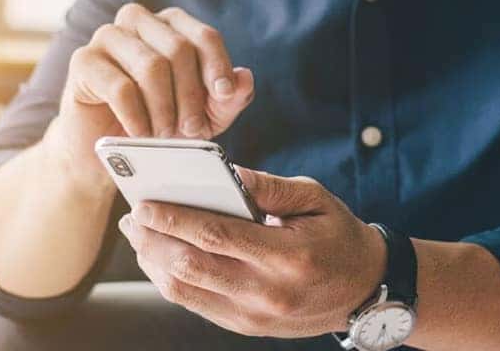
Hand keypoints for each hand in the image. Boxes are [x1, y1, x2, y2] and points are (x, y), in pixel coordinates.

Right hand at [43, 4, 254, 191]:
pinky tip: (140, 133)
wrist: (104, 150)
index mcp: (170, 24)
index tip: (223, 95)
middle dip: (190, 95)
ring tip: (164, 134)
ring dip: (164, 108)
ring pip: (151, 66)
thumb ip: (227, 99)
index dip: (217, 66)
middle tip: (191, 129)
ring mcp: (107, 37)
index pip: (203, 36)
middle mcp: (138, 20)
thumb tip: (244, 78)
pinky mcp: (83, 61)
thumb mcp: (203, 116)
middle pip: (178, 49)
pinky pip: (120, 87)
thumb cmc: (157, 123)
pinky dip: (137, 116)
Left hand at [118, 167, 386, 337]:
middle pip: (192, 267)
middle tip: (133, 216)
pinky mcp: (246, 327)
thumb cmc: (338, 235)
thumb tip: (224, 172)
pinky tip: (159, 257)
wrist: (366, 290)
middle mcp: (268, 293)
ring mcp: (254, 316)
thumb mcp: (315, 199)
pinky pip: (196, 304)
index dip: (174, 220)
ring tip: (139, 234)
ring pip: (186, 291)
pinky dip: (170, 279)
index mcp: (288, 256)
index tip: (145, 203)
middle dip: (153, 240)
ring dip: (153, 262)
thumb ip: (267, 186)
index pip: (216, 236)